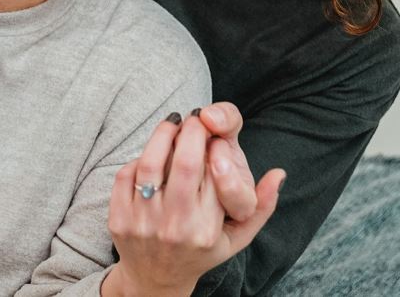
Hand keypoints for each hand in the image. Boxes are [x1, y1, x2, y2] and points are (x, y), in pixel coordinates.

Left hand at [104, 113, 284, 295]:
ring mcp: (145, 224)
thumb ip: (262, 206)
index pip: (215, 172)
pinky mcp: (119, 221)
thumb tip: (280, 173)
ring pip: (151, 163)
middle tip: (194, 118)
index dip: (215, 142)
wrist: (155, 281)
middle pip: (185, 161)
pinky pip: (126, 175)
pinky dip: (139, 157)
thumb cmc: (200, 251)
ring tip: (172, 123)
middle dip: (192, 130)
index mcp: (208, 229)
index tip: (214, 131)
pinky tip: (151, 153)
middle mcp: (177, 227)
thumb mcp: (236, 237)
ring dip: (163, 134)